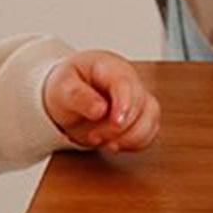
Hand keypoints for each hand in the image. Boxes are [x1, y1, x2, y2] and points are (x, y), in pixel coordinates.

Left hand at [44, 50, 160, 151]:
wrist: (70, 96)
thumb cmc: (67, 87)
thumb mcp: (61, 88)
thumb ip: (78, 96)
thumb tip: (99, 109)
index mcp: (109, 68)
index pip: (125, 83)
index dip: (124, 104)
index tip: (116, 123)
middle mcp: (129, 80)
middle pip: (141, 102)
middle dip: (120, 126)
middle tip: (94, 136)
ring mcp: (137, 98)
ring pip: (151, 117)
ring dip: (130, 136)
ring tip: (104, 142)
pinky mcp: (140, 115)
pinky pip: (149, 131)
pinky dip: (135, 143)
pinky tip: (115, 144)